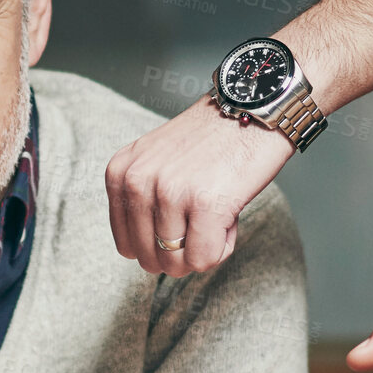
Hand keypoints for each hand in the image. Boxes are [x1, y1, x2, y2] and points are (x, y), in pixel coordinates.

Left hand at [105, 94, 291, 275]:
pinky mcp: (205, 204)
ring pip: (177, 263)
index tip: (183, 221)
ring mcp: (169, 193)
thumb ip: (142, 201)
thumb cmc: (210, 140)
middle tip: (203, 220)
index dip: (160, 244)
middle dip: (181, 252)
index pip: (126, 245)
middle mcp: (137, 181)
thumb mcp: (156, 162)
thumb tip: (147, 258)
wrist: (252, 109)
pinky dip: (223, 248)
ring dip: (205, 247)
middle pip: (150, 258)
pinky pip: (205, 259)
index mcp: (119, 173)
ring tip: (218, 212)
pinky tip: (231, 217)